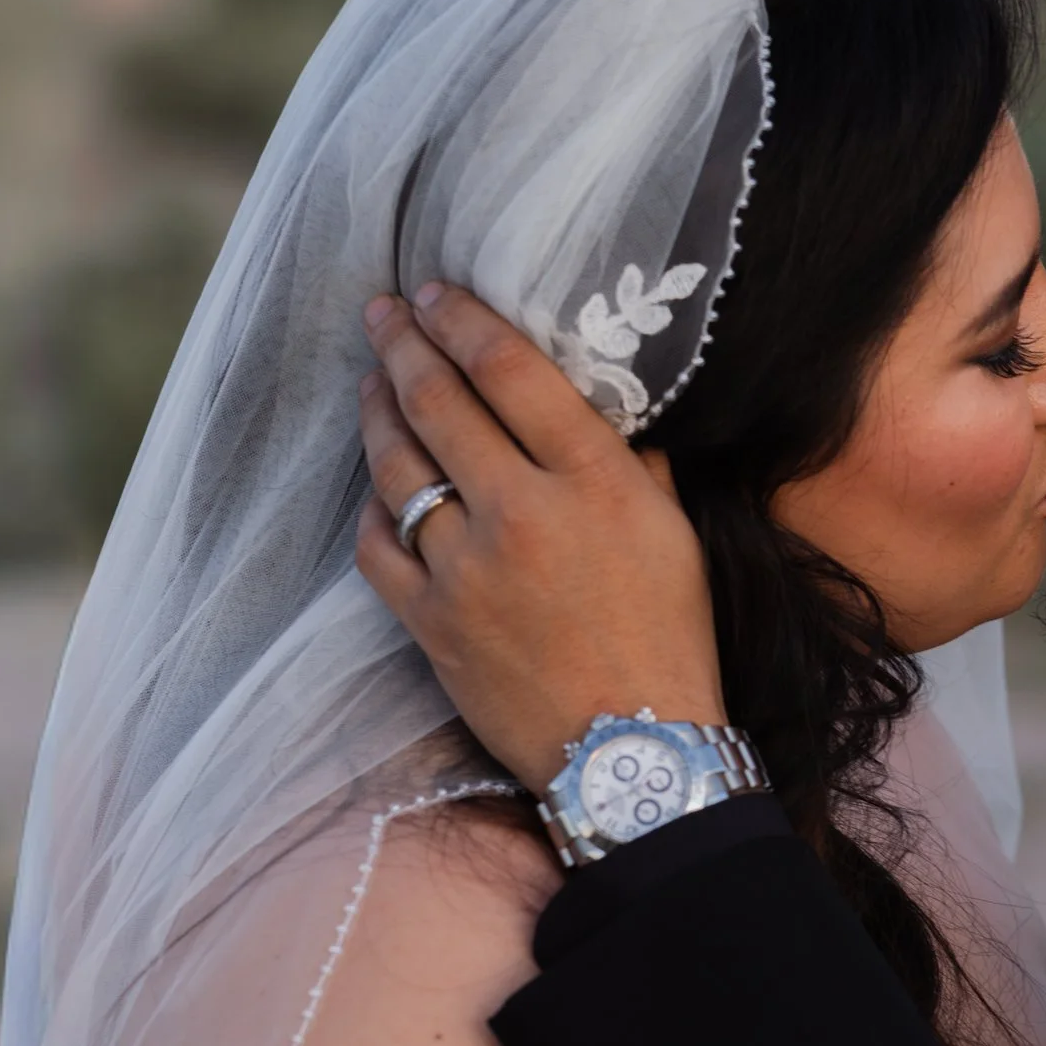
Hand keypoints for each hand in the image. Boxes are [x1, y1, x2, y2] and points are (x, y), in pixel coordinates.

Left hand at [356, 285, 726, 790]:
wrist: (633, 753)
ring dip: (377, 412)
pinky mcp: (430, 622)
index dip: (462, 321)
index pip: (508, 371)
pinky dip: (372, 509)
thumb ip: (632, 459)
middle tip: (381, 312)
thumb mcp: (673, 531)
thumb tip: (595, 400)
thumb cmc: (669, 638)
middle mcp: (522, 513)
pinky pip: (379, 546)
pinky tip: (376, 487)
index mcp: (592, 481)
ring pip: (398, 466)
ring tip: (371, 381)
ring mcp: (466, 569)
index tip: (434, 292)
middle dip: (403, 345)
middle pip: (439, 402)